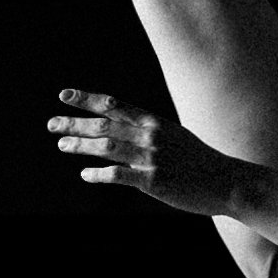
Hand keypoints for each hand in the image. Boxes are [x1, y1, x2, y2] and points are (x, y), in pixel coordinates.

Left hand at [46, 89, 249, 216]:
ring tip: (62, 145)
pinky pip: (118, 175)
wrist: (226, 181)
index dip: (87, 99)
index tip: (64, 96)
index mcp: (153, 121)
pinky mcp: (153, 181)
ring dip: (81, 145)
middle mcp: (149, 135)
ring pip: (107, 147)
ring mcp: (151, 158)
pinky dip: (98, 174)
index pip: (113, 105)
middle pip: (104, 125)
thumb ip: (146, 130)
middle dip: (75, 124)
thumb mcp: (173, 135)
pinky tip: (85, 174)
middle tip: (52, 125)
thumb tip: (120, 127)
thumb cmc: (197, 159)